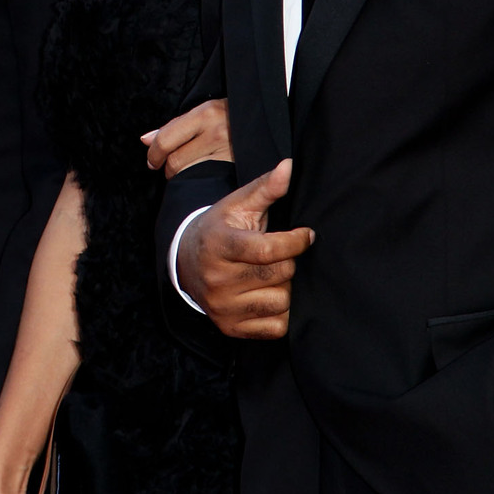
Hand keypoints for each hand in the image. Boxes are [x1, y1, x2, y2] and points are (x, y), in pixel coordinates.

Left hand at [143, 99, 231, 177]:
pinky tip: (202, 177)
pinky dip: (199, 182)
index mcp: (206, 113)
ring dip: (183, 177)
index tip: (153, 162)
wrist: (267, 120)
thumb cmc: (231, 117)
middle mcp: (217, 130)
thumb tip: (145, 139)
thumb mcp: (205, 112)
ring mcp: (229, 150)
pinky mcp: (239, 166)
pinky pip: (207, 180)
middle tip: (174, 167)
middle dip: (169, 168)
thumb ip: (175, 126)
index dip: (154, 154)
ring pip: (189, 173)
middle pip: (176, 161)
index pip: (166, 139)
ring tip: (191, 170)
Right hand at [174, 161, 310, 339]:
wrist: (186, 263)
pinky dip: (280, 313)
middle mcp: (217, 279)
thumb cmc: (221, 229)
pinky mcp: (230, 327)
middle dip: (288, 262)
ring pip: (281, 301)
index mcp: (219, 245)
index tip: (307, 234)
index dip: (295, 242)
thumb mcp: (238, 204)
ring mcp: (223, 307)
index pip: (268, 250)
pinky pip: (276, 327)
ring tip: (269, 274)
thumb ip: (266, 187)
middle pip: (280, 274)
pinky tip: (267, 295)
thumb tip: (289, 166)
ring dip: (284, 287)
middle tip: (278, 255)